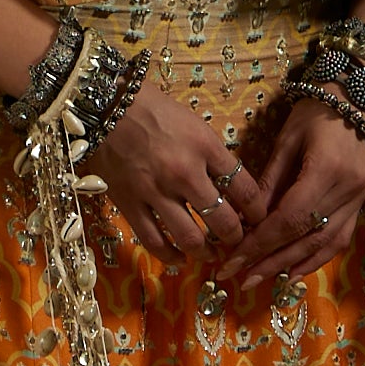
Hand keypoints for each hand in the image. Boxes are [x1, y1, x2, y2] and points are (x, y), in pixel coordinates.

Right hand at [92, 79, 268, 262]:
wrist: (106, 107)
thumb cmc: (153, 111)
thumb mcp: (195, 125)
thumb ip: (213, 156)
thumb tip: (231, 187)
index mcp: (206, 147)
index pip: (245, 189)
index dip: (258, 211)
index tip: (258, 219)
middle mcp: (185, 173)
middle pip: (224, 220)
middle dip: (236, 237)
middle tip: (238, 241)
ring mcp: (156, 192)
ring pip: (190, 238)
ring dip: (206, 252)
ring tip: (211, 254)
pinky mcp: (130, 204)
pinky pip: (154, 241)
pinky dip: (170, 255)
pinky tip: (179, 258)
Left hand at [218, 93, 364, 290]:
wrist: (358, 99)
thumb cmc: (316, 112)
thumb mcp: (286, 141)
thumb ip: (269, 183)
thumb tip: (244, 222)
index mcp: (326, 170)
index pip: (289, 219)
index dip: (260, 244)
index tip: (233, 261)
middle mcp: (348, 190)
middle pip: (305, 237)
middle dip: (270, 261)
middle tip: (240, 278)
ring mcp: (360, 198)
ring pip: (324, 243)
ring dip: (291, 265)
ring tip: (262, 278)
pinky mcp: (362, 202)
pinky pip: (340, 238)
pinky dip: (316, 258)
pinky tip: (294, 271)